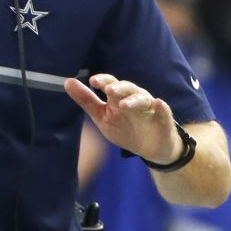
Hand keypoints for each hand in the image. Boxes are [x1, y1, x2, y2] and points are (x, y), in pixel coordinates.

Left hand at [65, 74, 182, 163]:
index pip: (111, 84)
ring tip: (124, 105)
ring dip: (134, 100)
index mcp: (119, 97)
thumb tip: (67, 81)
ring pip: (143, 99)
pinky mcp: (164, 119)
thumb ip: (86, 100)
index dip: (103, 81)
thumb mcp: (102, 117)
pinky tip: (158, 103)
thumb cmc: (125, 128)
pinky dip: (161, 107)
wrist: (150, 149)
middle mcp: (135, 98)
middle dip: (119, 88)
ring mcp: (150, 108)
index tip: (92, 81)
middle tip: (108, 90)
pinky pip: (164, 111)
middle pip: (128, 88)